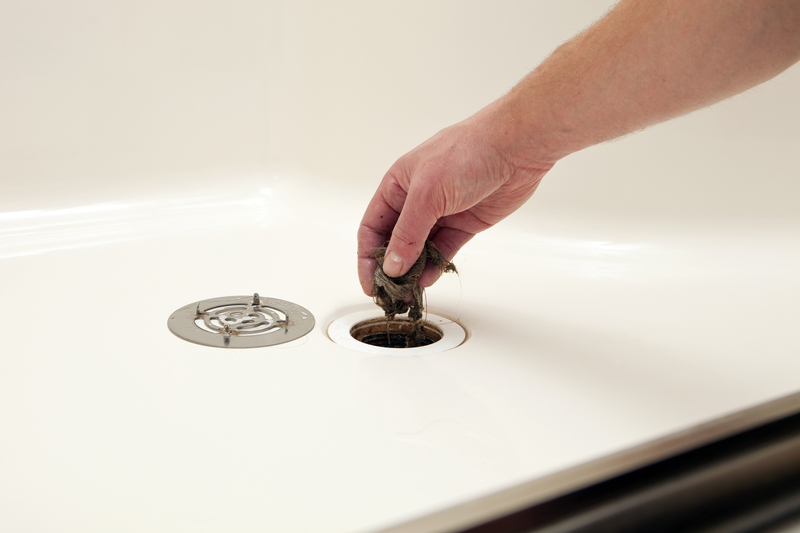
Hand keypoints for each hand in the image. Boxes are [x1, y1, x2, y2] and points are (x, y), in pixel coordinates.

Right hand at [357, 107, 553, 295]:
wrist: (515, 148)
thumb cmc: (468, 153)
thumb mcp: (427, 194)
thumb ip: (408, 233)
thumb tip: (392, 265)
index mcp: (397, 186)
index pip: (372, 227)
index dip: (367, 257)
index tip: (369, 283)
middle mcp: (416, 200)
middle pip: (394, 242)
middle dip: (390, 269)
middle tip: (390, 294)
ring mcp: (441, 213)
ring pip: (419, 250)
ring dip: (412, 272)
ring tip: (409, 294)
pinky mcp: (464, 224)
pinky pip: (443, 250)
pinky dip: (435, 266)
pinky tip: (428, 280)